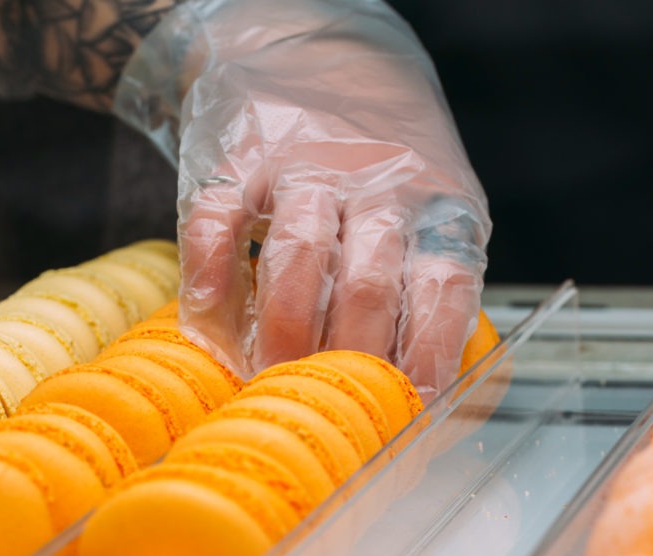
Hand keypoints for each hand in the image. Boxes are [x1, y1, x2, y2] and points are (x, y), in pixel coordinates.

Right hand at [117, 0, 490, 400]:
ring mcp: (305, 165)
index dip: (426, 359)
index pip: (443, 293)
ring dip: (282, 330)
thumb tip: (418, 398)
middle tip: (320, 411)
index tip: (406, 413)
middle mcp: (378, 185)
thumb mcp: (432, 206)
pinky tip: (208, 321)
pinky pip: (219, 219)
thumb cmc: (380, 158)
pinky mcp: (238, 153)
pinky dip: (210, 275)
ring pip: (298, 255)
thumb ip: (428, 286)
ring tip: (265, 382)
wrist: (309, 45)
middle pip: (367, 287)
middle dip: (342, 363)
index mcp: (437, 207)